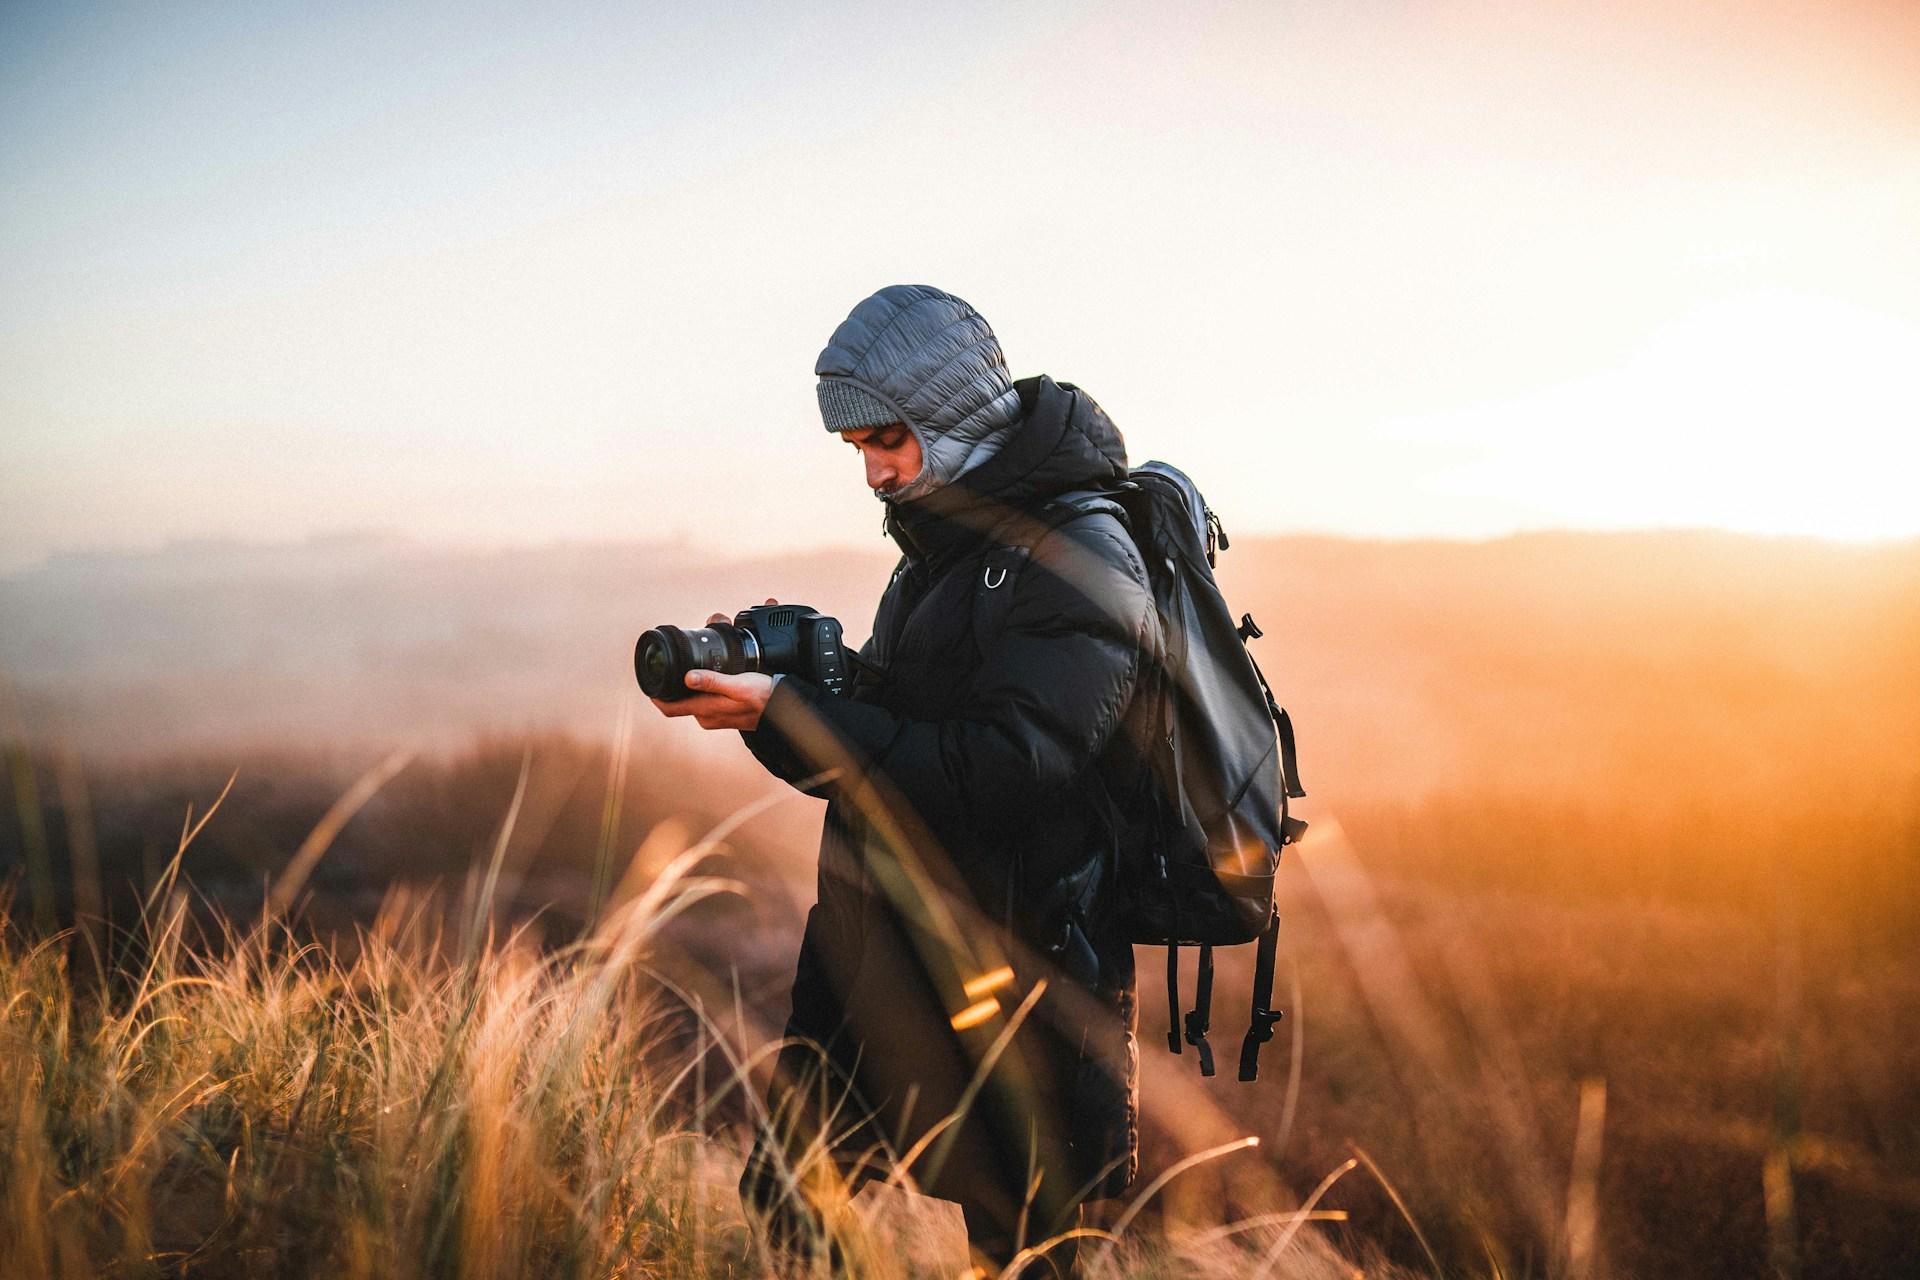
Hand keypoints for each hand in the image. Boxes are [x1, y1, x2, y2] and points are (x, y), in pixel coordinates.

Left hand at [650, 600, 779, 730]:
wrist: (783, 710)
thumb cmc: (763, 697)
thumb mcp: (738, 686)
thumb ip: (713, 682)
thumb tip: (686, 678)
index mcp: (705, 711)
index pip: (669, 707)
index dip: (655, 695)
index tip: (649, 678)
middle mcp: (706, 716)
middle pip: (679, 699)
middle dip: (674, 680)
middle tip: (673, 659)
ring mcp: (714, 716)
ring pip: (692, 697)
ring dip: (689, 681)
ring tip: (690, 662)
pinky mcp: (723, 712)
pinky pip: (704, 699)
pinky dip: (702, 685)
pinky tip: (708, 673)